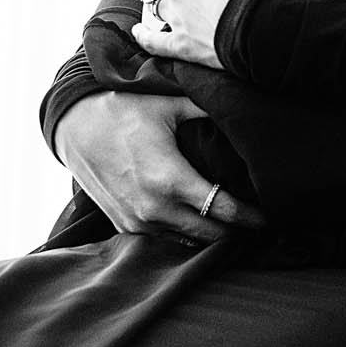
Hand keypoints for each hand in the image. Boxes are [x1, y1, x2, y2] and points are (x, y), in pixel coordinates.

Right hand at [54, 89, 262, 241]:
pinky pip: (165, 240)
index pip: (224, 211)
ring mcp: (138, 222)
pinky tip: (200, 224)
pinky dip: (185, 235)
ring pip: (187, 242)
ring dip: (211, 237)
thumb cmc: (123, 109)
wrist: (74, 126)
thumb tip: (240, 109)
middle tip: (260, 225)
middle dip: (237, 232)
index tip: (271, 217)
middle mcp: (155, 209)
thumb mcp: (169, 105)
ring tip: (235, 227)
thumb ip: (208, 109)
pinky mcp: (125, 225)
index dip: (251, 217)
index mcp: (171, 180)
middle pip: (211, 236)